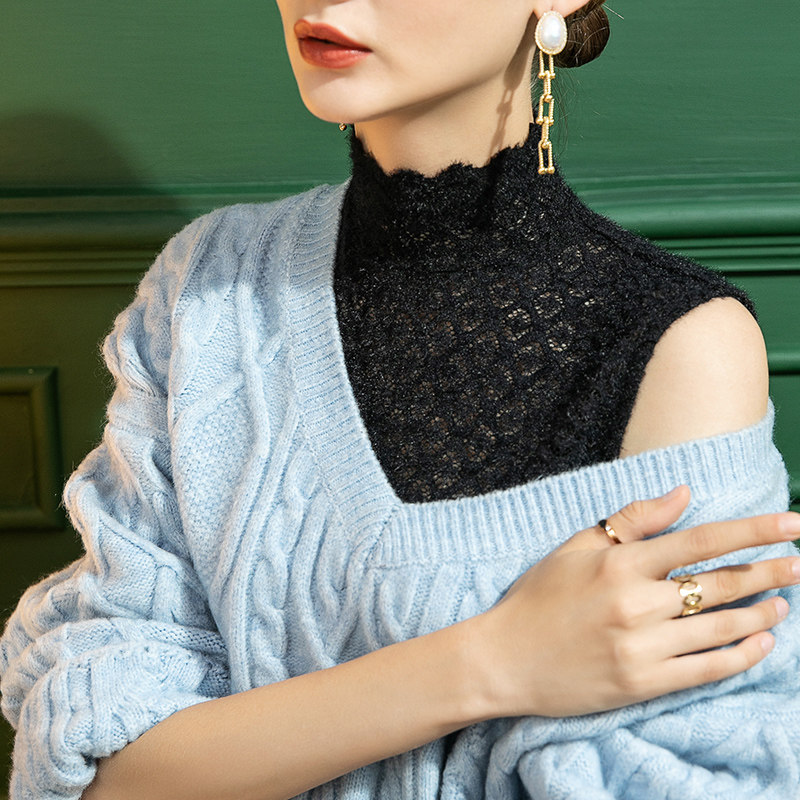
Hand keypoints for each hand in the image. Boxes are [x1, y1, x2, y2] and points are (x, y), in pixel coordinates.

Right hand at [471, 486, 799, 718]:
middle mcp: (636, 603)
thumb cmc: (538, 598)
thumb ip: (632, 520)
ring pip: (721, 627)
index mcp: (620, 564)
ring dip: (762, 614)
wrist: (504, 659)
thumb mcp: (575, 547)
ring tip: (785, 603)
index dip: (753, 531)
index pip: (701, 540)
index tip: (792, 523)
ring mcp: (641, 647)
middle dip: (770, 571)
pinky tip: (761, 644)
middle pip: (720, 584)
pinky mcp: (642, 684)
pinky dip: (741, 656)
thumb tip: (682, 493)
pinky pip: (706, 669)